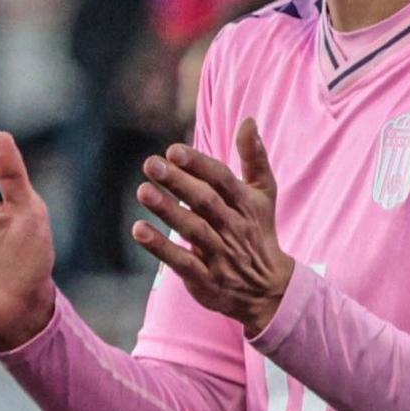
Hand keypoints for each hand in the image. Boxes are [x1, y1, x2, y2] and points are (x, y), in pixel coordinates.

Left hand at [133, 117, 295, 335]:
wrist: (269, 289)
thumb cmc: (259, 232)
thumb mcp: (264, 195)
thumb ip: (255, 158)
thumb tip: (248, 121)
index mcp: (247, 205)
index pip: (223, 181)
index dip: (199, 165)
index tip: (174, 151)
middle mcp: (234, 228)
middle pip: (206, 202)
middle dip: (179, 183)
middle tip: (151, 164)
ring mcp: (220, 255)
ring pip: (193, 229)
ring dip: (168, 211)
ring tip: (143, 191)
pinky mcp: (206, 279)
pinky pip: (182, 262)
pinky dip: (161, 247)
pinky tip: (139, 231)